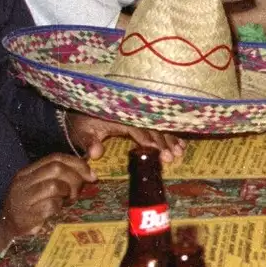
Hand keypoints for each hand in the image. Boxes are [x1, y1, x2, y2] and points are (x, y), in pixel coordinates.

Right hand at [1, 153, 94, 236]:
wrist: (7, 232)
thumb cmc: (30, 210)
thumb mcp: (39, 189)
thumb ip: (57, 178)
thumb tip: (87, 174)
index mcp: (27, 172)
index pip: (55, 158)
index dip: (77, 163)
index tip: (92, 174)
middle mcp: (23, 182)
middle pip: (56, 168)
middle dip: (75, 178)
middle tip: (78, 192)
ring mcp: (23, 198)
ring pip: (54, 185)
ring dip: (67, 193)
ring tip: (67, 202)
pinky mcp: (27, 215)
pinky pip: (51, 205)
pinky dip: (59, 207)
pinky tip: (58, 212)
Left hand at [66, 113, 183, 163]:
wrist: (83, 109)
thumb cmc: (84, 122)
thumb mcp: (83, 131)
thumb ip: (89, 142)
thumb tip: (96, 153)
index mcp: (119, 115)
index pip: (136, 127)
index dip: (146, 138)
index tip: (156, 150)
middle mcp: (132, 113)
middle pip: (152, 126)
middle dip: (163, 142)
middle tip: (172, 157)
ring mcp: (139, 115)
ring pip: (159, 125)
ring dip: (171, 139)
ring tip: (180, 152)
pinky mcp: (144, 118)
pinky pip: (161, 124)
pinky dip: (172, 134)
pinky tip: (182, 144)